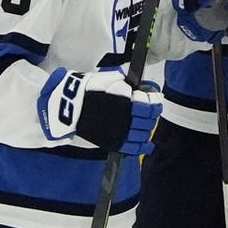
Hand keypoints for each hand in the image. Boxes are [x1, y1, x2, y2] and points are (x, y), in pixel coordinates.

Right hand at [38, 69, 162, 154]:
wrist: (71, 106)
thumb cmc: (91, 89)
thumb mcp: (112, 79)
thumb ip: (129, 84)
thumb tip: (143, 87)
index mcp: (128, 101)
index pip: (151, 105)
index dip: (156, 101)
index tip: (156, 99)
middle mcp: (127, 118)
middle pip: (149, 120)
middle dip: (153, 115)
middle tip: (151, 111)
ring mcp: (121, 132)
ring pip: (143, 134)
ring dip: (148, 129)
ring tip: (147, 125)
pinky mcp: (113, 142)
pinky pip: (133, 148)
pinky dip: (143, 147)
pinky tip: (148, 145)